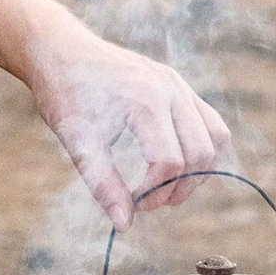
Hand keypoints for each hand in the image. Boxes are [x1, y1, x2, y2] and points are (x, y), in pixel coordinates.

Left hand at [22, 26, 232, 228]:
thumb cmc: (64, 94)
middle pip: (201, 152)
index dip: (154, 193)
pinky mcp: (177, 85)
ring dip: (198, 170)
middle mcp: (170, 89)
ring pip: (216, 136)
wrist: (59, 50)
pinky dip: (200, 148)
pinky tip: (173, 164)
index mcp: (146, 101)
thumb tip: (125, 224)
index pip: (170, 162)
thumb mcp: (77, 141)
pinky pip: (209, 121)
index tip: (131, 204)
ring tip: (166, 188)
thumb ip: (103, 183)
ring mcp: (178, 84)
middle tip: (148, 203)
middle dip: (180, 187)